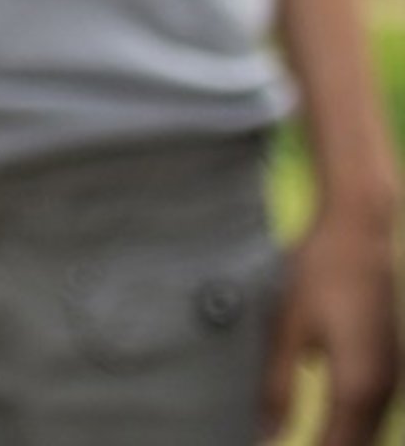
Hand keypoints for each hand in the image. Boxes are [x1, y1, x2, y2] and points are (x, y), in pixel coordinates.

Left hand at [262, 205, 400, 445]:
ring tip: (304, 441)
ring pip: (369, 432)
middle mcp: (383, 389)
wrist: (359, 233)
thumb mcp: (287, 330)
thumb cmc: (319, 275)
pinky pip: (372, 413)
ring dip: (339, 443)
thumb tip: (267, 437)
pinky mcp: (387, 364)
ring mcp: (391, 377)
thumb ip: (279, 389)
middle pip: (358, 445)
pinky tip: (326, 429)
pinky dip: (350, 429)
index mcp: (357, 386)